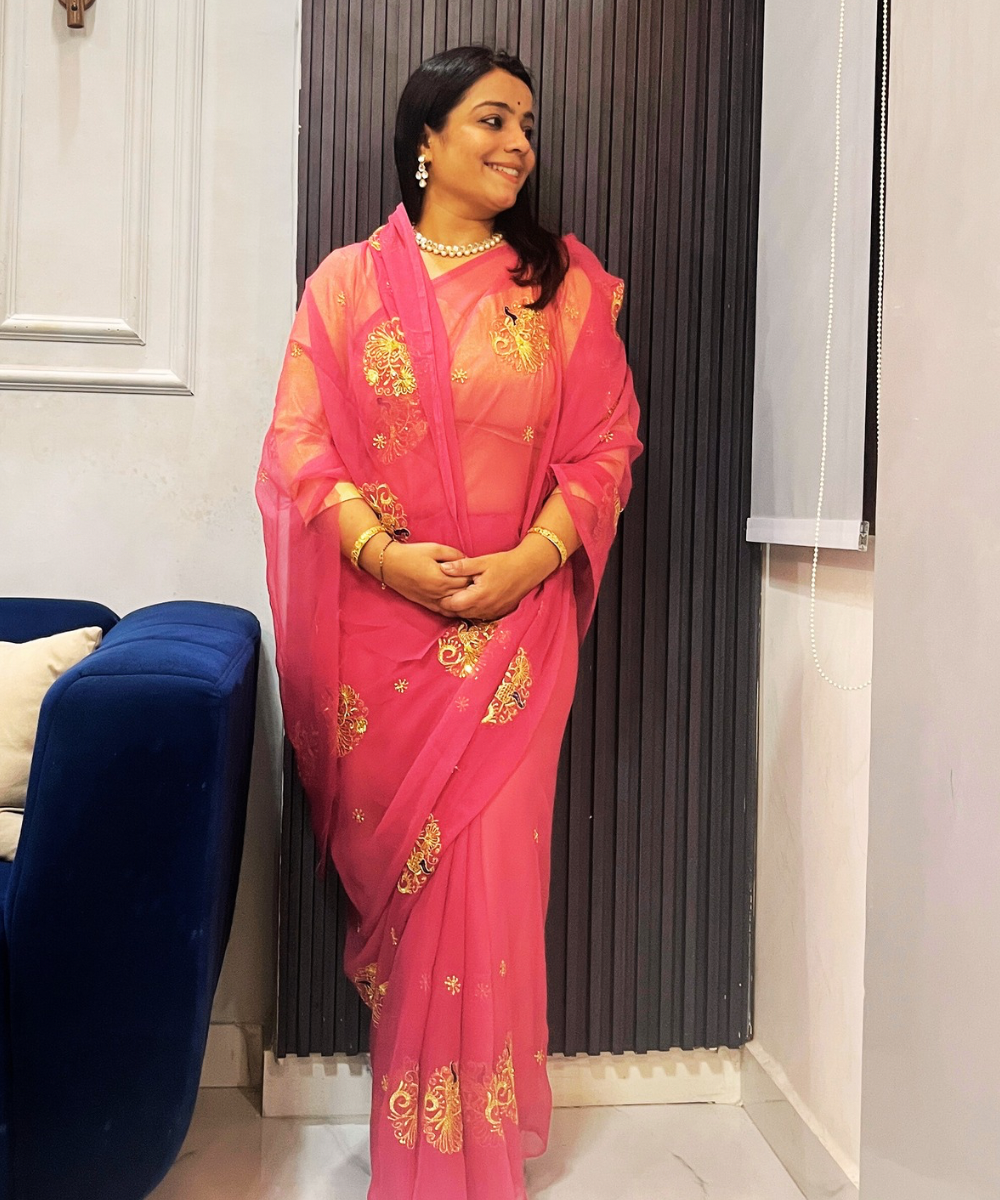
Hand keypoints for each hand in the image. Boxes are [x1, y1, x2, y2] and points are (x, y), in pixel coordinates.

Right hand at [366, 540, 470, 615]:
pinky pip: (445, 611)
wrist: (388, 564)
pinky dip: (454, 609)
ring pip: (456, 605)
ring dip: (464, 599)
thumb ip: (454, 555)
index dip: (475, 575)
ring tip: (471, 592)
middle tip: (480, 581)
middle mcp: (439, 593)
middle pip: (464, 593)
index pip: (467, 580)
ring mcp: (432, 601)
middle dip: (472, 587)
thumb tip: (468, 560)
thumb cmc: (411, 554)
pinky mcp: (426, 604)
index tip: (480, 570)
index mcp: (442, 579)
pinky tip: (460, 604)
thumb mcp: (434, 548)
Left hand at [437, 543, 556, 620]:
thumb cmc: (505, 563)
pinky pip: (479, 616)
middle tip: (443, 593)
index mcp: (479, 595)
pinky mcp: (498, 613)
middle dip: (449, 605)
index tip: (439, 590)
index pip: (452, 605)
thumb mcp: (482, 561)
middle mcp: (485, 608)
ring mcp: (492, 612)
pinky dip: (471, 610)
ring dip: (460, 608)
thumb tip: (443, 568)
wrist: (528, 569)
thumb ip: (461, 567)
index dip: (443, 599)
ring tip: (456, 595)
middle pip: (458, 613)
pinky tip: (470, 599)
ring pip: (468, 616)